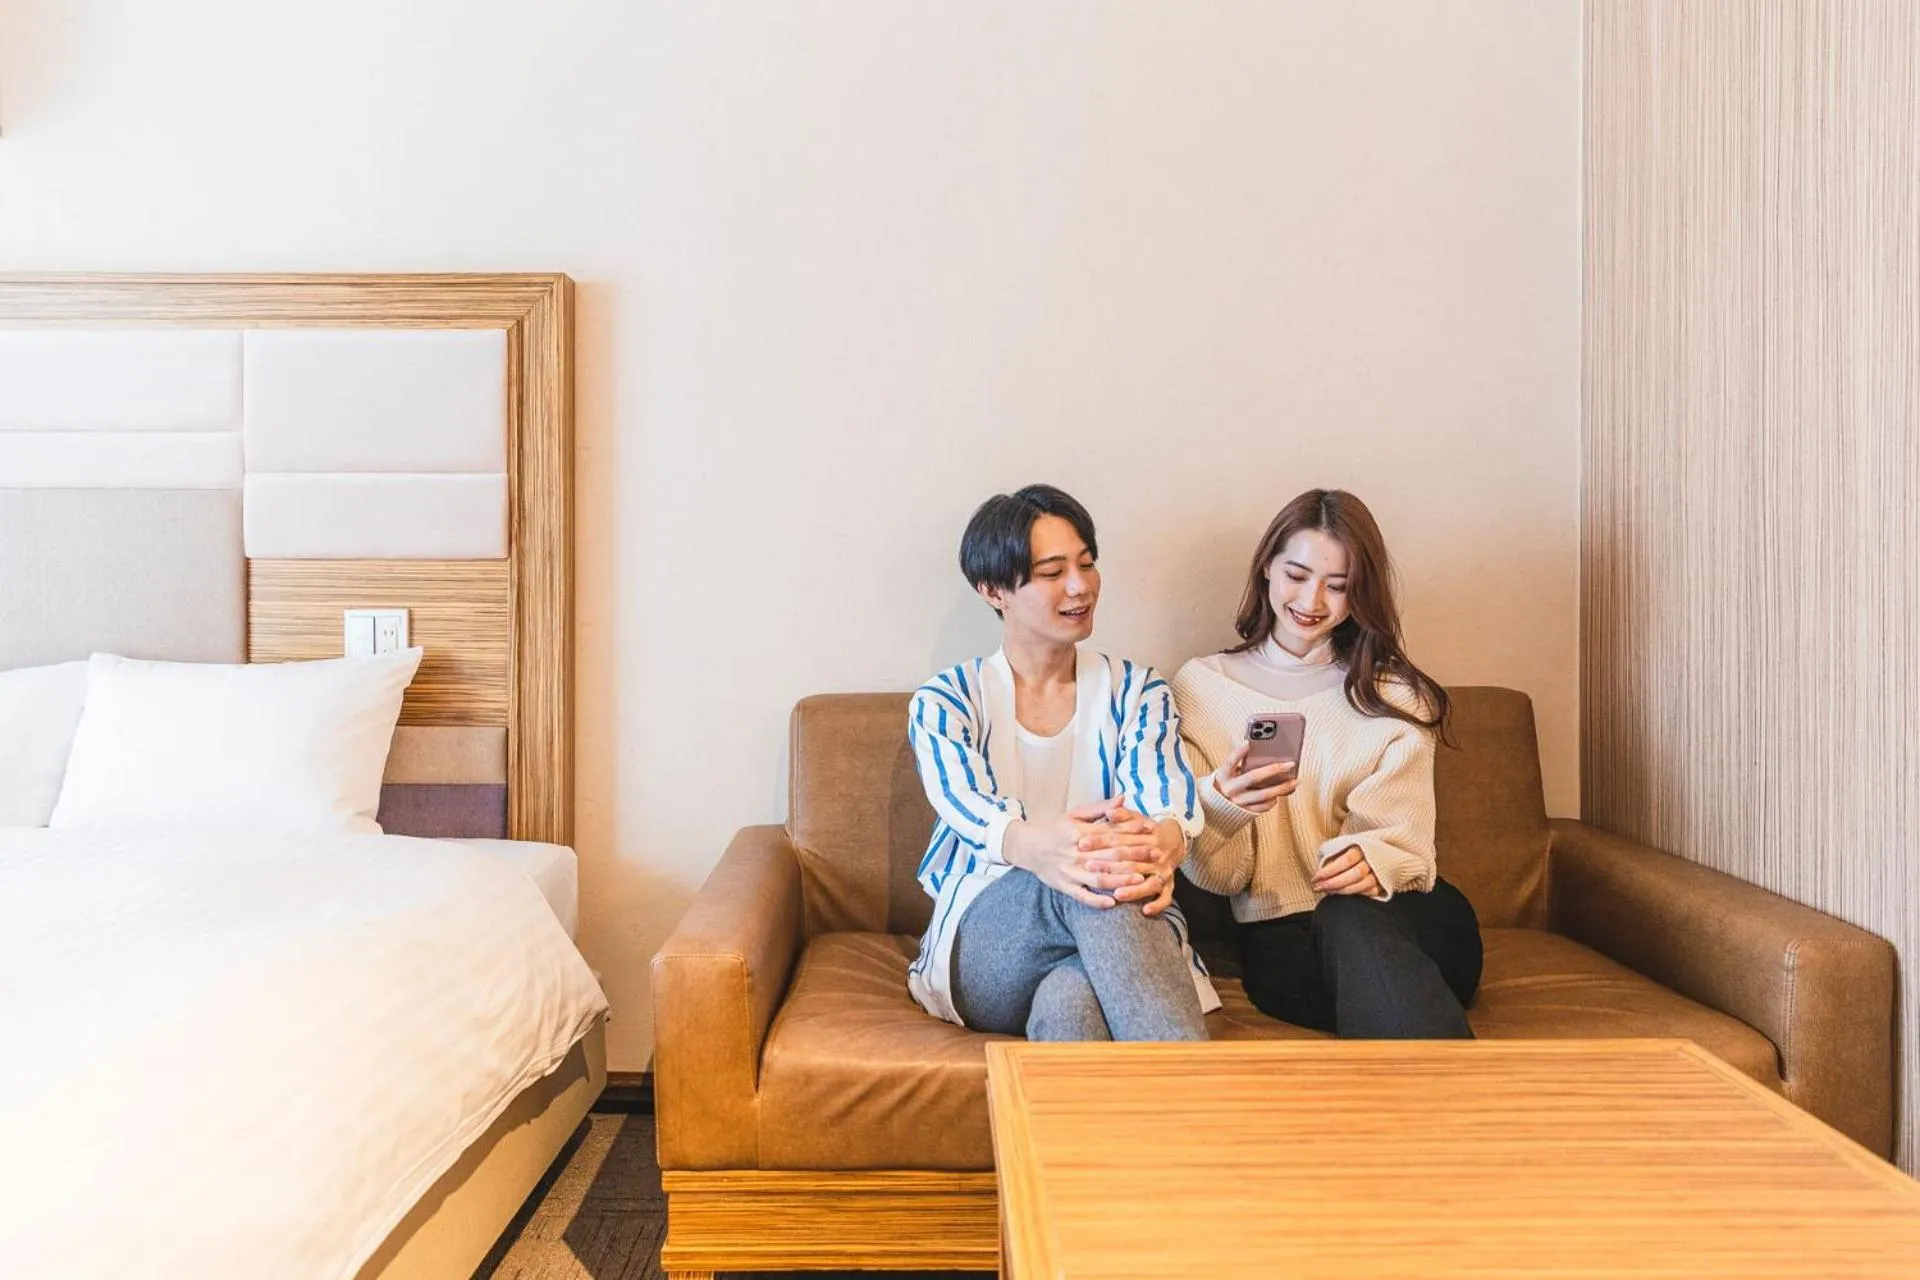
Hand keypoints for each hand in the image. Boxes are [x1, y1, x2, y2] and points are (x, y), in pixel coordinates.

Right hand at [1002, 803, 1145, 907]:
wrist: (1027, 847)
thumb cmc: (1055, 829)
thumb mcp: (1075, 815)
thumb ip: (1100, 808)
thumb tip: (1123, 798)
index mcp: (1079, 833)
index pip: (1111, 833)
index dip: (1133, 832)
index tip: (1151, 832)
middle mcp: (1076, 853)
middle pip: (1110, 856)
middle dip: (1135, 856)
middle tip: (1156, 856)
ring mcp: (1070, 871)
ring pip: (1098, 878)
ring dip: (1120, 879)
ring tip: (1140, 879)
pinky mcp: (1064, 886)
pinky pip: (1082, 896)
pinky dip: (1096, 901)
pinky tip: (1113, 903)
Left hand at [1079, 802, 1183, 916]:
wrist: (1173, 841)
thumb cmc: (1144, 831)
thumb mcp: (1134, 819)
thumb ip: (1122, 815)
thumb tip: (1111, 810)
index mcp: (1145, 837)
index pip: (1119, 838)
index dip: (1099, 839)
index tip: (1081, 842)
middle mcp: (1155, 855)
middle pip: (1131, 862)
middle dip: (1109, 866)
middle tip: (1089, 867)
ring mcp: (1163, 871)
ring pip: (1149, 883)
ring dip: (1134, 890)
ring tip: (1117, 894)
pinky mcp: (1169, 885)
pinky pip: (1165, 897)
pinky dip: (1157, 905)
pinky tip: (1145, 911)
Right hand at [1213, 741, 1298, 813]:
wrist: (1215, 808)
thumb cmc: (1227, 784)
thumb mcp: (1228, 773)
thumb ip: (1241, 765)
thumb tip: (1265, 755)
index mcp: (1223, 776)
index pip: (1229, 762)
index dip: (1237, 753)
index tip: (1247, 743)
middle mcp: (1229, 789)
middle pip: (1253, 777)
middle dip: (1273, 769)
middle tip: (1290, 764)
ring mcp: (1238, 802)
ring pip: (1263, 795)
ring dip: (1282, 788)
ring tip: (1295, 781)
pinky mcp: (1245, 812)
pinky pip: (1263, 806)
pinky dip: (1273, 800)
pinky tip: (1280, 794)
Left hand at [1312, 846, 1381, 897]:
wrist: (1380, 849)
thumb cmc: (1353, 849)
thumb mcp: (1342, 847)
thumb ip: (1332, 857)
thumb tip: (1320, 873)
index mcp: (1361, 846)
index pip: (1346, 859)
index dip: (1330, 870)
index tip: (1315, 878)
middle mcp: (1373, 859)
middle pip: (1356, 873)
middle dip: (1335, 883)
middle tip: (1319, 887)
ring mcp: (1380, 872)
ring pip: (1364, 885)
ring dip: (1343, 891)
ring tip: (1328, 892)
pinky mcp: (1385, 883)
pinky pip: (1371, 892)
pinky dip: (1357, 895)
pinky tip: (1343, 895)